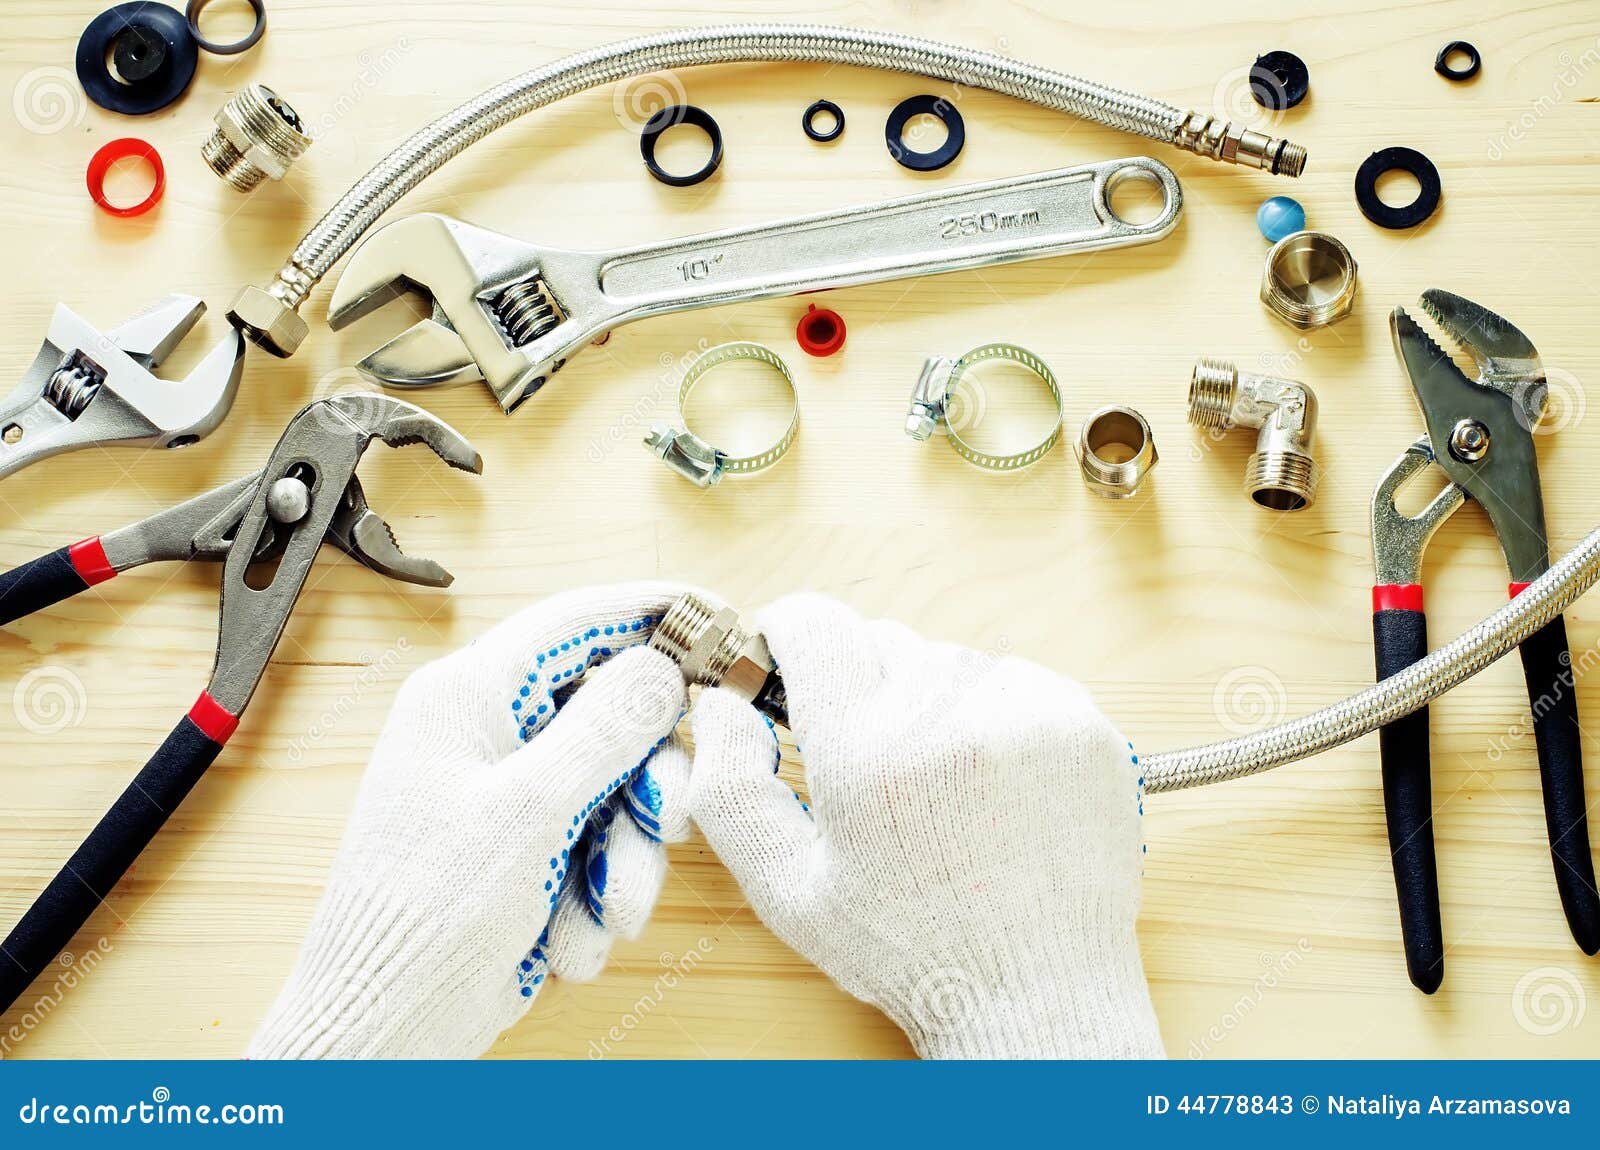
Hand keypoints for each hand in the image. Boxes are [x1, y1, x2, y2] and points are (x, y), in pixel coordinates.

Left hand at [249, 585, 695, 1058]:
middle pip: (610, 715)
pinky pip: (593, 843)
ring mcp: (503, 793)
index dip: (653, 613)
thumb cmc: (426, 918)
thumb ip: (605, 727)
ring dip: (624, 857)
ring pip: (613, 788)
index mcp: (468, 696)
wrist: (382, 1032)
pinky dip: (596, 892)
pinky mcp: (520, 848)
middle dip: (646, 781)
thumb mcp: (532, 810)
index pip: (577, 620)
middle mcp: (486, 732)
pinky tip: (570, 936)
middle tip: (665, 822)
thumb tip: (660, 664)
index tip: (720, 620)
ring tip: (604, 912)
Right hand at [687, 594, 1163, 1058]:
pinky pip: (1013, 681)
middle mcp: (948, 715)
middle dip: (862, 686)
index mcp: (865, 754)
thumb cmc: (910, 950)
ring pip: (948, 661)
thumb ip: (732, 787)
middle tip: (875, 766)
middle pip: (881, 641)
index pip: (816, 623)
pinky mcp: (1081, 722)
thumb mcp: (787, 890)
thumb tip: (717, 702)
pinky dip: (993, 716)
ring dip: (931, 702)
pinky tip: (994, 788)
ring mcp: (1025, 712)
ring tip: (942, 791)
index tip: (788, 661)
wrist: (1038, 992)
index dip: (790, 633)